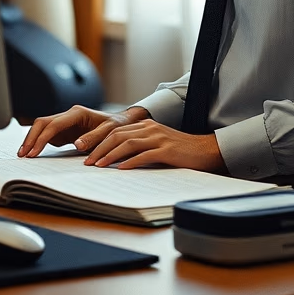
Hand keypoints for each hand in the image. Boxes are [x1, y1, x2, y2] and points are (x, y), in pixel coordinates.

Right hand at [18, 105, 150, 157]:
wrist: (121, 123)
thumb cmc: (117, 126)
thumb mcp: (110, 132)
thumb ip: (95, 137)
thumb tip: (77, 144)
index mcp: (77, 113)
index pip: (53, 124)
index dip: (41, 138)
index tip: (33, 152)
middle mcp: (68, 115)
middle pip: (42, 123)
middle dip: (31, 138)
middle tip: (22, 155)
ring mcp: (65, 122)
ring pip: (42, 127)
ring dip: (32, 140)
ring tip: (23, 155)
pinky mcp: (64, 130)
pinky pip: (47, 135)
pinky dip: (38, 143)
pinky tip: (32, 153)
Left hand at [83, 120, 224, 171]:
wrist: (206, 150)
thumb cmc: (181, 151)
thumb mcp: (157, 144)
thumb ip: (139, 147)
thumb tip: (117, 160)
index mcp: (146, 125)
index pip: (116, 131)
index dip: (99, 141)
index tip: (87, 153)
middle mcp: (150, 128)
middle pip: (117, 135)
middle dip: (99, 148)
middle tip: (87, 161)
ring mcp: (159, 138)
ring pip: (127, 143)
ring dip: (110, 155)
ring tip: (98, 165)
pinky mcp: (167, 150)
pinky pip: (144, 155)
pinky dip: (130, 162)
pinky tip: (120, 169)